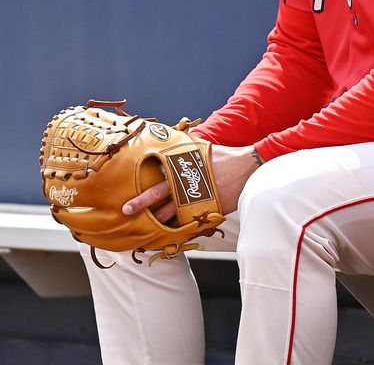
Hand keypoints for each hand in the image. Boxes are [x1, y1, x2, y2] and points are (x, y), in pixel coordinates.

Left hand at [121, 144, 262, 222]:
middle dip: (142, 204)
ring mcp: (197, 198)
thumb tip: (169, 139)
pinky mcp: (207, 210)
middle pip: (160, 195)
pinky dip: (178, 228)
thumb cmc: (223, 157)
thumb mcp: (200, 149)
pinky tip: (169, 234)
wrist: (247, 169)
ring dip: (158, 220)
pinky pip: (189, 222)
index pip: (158, 178)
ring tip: (146, 229)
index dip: (142, 189)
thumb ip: (183, 150)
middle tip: (127, 210)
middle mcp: (187, 184)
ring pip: (172, 212)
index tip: (127, 196)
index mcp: (183, 168)